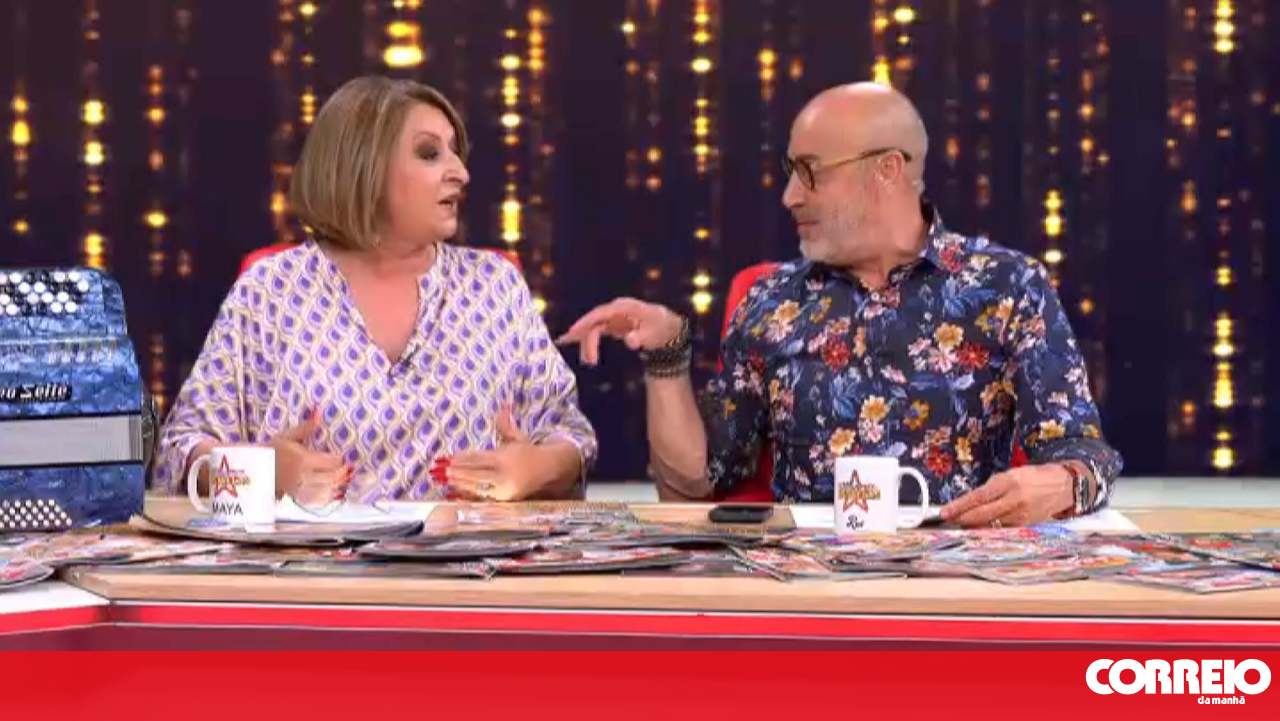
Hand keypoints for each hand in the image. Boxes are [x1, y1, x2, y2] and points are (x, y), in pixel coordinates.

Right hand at [268, 410, 351, 505]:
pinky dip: (329, 495)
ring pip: (330, 490)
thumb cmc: (272, 451)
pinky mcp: (299, 498)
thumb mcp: (288, 436)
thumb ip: (306, 427)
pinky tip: (331, 489)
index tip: (340, 456)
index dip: (340, 459)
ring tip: (340, 477)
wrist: (254, 470)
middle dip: (343, 472)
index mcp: (305, 459)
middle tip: (346, 467)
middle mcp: (306, 476)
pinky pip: (319, 500)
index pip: (334, 462)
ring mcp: (302, 489)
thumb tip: (318, 411)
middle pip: (335, 477)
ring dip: (338, 484)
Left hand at [442, 407, 546, 501]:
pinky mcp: (504, 500)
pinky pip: (483, 498)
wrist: (548, 470)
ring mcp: (504, 489)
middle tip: (441, 472)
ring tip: (446, 481)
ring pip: (478, 487)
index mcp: (505, 458)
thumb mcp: (517, 437)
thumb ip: (506, 425)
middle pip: (476, 474)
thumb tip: (503, 406)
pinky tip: (458, 494)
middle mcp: (504, 475)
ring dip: (461, 484)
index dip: (462, 460)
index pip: (479, 459)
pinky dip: (470, 496)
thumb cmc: (528, 452)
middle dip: (458, 473)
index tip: (448, 459)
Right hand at [556, 297, 682, 364]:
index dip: (586, 322)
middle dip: (585, 338)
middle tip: (586, 358)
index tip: (572, 332)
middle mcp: (615, 309)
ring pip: (594, 328)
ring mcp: (612, 316)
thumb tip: (630, 340)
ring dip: (588, 344)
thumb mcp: (653, 334)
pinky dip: (590, 342)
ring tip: (590, 362)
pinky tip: (586, 354)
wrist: (666, 327)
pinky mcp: (612, 324)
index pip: (600, 313)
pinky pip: (597, 332)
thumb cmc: (659, 328)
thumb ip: (641, 337)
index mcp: (623, 307)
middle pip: (594, 322)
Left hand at [939, 463, 1073, 527]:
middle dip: (962, 519)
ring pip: (991, 524)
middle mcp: (1014, 499)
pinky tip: (981, 527)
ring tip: (961, 523)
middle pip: (982, 514)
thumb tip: (971, 502)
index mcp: (1008, 482)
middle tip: (948, 521)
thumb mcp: (1011, 475)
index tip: (945, 512)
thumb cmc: (1033, 477)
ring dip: (974, 525)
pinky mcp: (1026, 525)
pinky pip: (1002, 528)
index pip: (978, 497)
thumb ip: (992, 488)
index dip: (959, 506)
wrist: (1063, 485)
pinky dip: (990, 528)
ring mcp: (1021, 515)